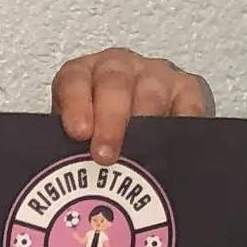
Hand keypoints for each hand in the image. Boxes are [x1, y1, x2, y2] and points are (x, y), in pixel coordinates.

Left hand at [52, 49, 212, 163]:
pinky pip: (188, 101)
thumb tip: (58, 180)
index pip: (74, 79)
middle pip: (114, 83)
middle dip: (110, 120)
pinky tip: (175, 144)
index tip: (78, 133)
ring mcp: (155, 74)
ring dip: (145, 122)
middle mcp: (119, 67)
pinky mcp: (186, 88)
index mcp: (84, 75)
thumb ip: (68, 151)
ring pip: (151, 90)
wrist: (131, 137)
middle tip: (106, 155)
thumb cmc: (99, 139)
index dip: (76, 104)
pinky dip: (183, 121)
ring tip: (140, 155)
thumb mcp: (77, 142)